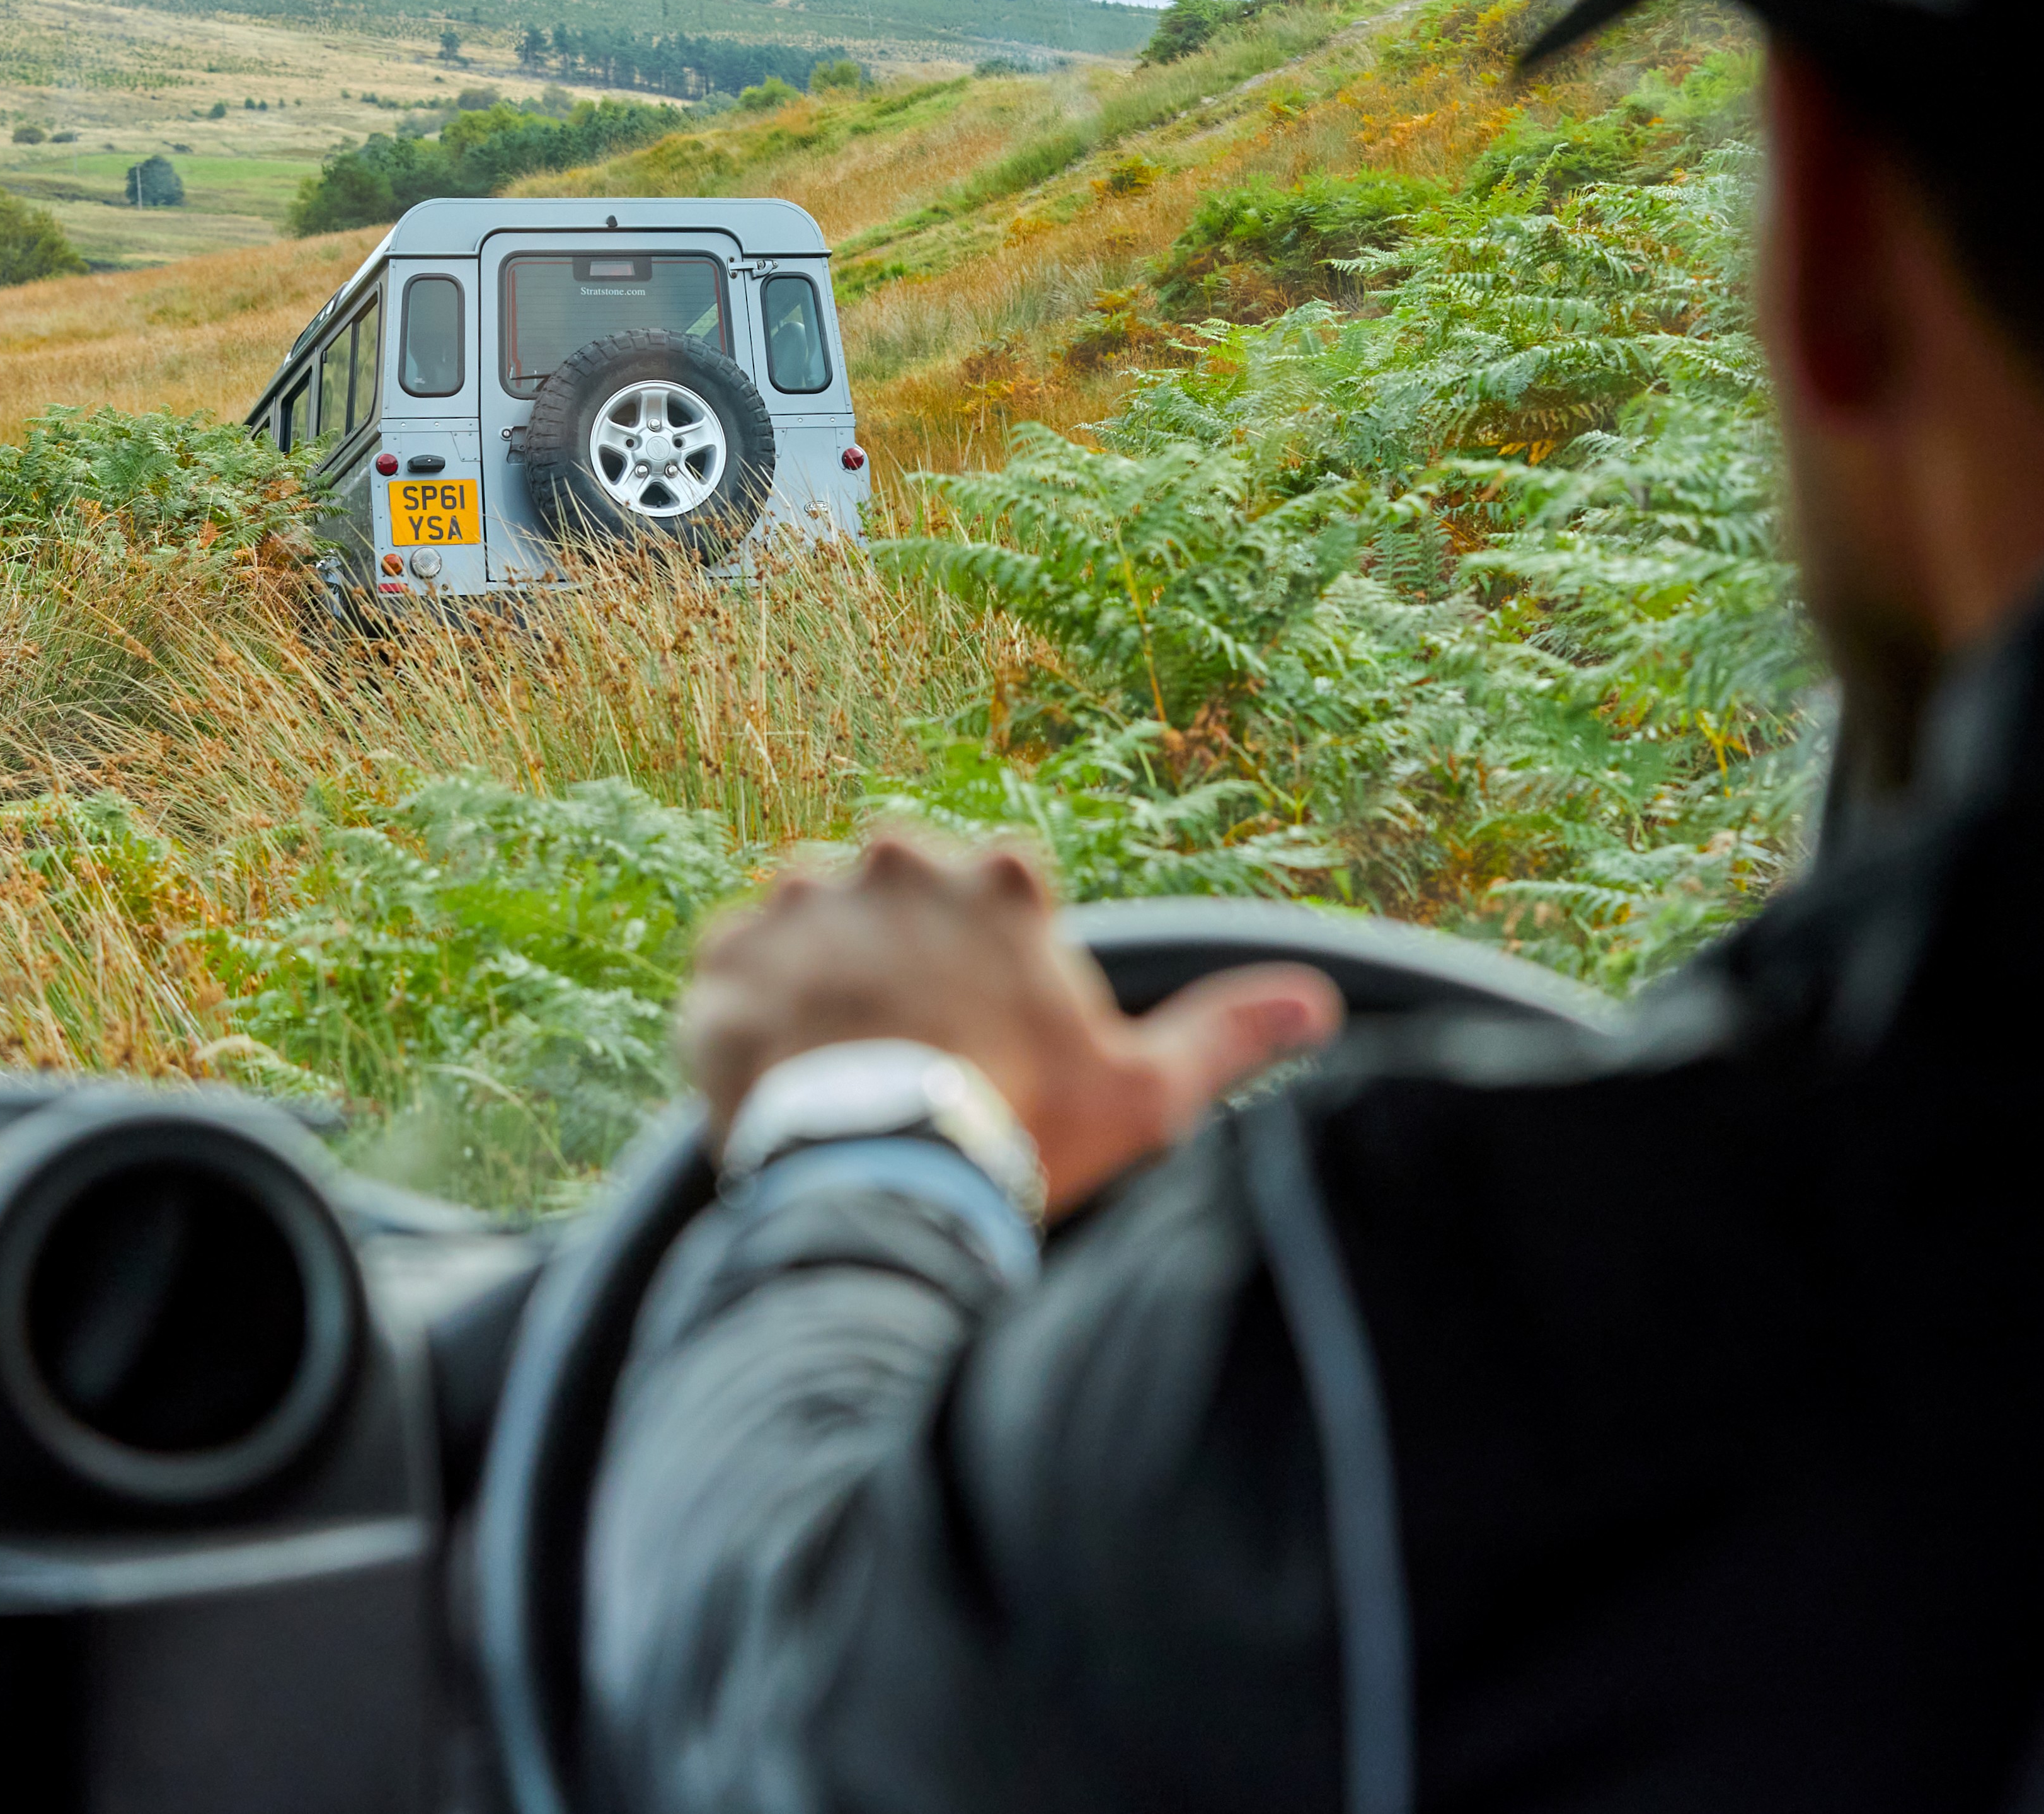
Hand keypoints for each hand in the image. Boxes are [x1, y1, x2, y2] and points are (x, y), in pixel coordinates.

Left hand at [680, 835, 1341, 1213]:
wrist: (878, 1176)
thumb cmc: (1018, 1127)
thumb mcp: (1142, 1090)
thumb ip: (1226, 1036)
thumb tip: (1316, 1002)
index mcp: (997, 882)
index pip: (995, 894)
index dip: (991, 965)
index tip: (988, 1031)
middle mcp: (895, 866)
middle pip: (900, 899)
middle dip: (903, 958)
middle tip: (912, 1052)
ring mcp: (803, 906)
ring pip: (812, 926)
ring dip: (822, 979)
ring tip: (839, 1069)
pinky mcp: (727, 958)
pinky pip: (731, 969)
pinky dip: (747, 1013)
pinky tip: (776, 1074)